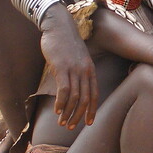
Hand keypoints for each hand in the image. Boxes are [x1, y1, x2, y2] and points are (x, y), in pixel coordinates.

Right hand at [40, 5, 98, 129]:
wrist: (59, 25)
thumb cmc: (66, 43)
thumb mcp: (78, 58)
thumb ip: (78, 72)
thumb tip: (73, 88)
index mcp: (90, 69)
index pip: (94, 94)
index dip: (92, 110)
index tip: (88, 123)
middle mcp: (85, 71)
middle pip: (85, 99)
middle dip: (79, 116)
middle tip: (71, 127)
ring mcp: (74, 69)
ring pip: (74, 97)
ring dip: (68, 112)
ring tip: (62, 122)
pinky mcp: (62, 67)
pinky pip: (64, 89)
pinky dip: (61, 102)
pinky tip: (57, 110)